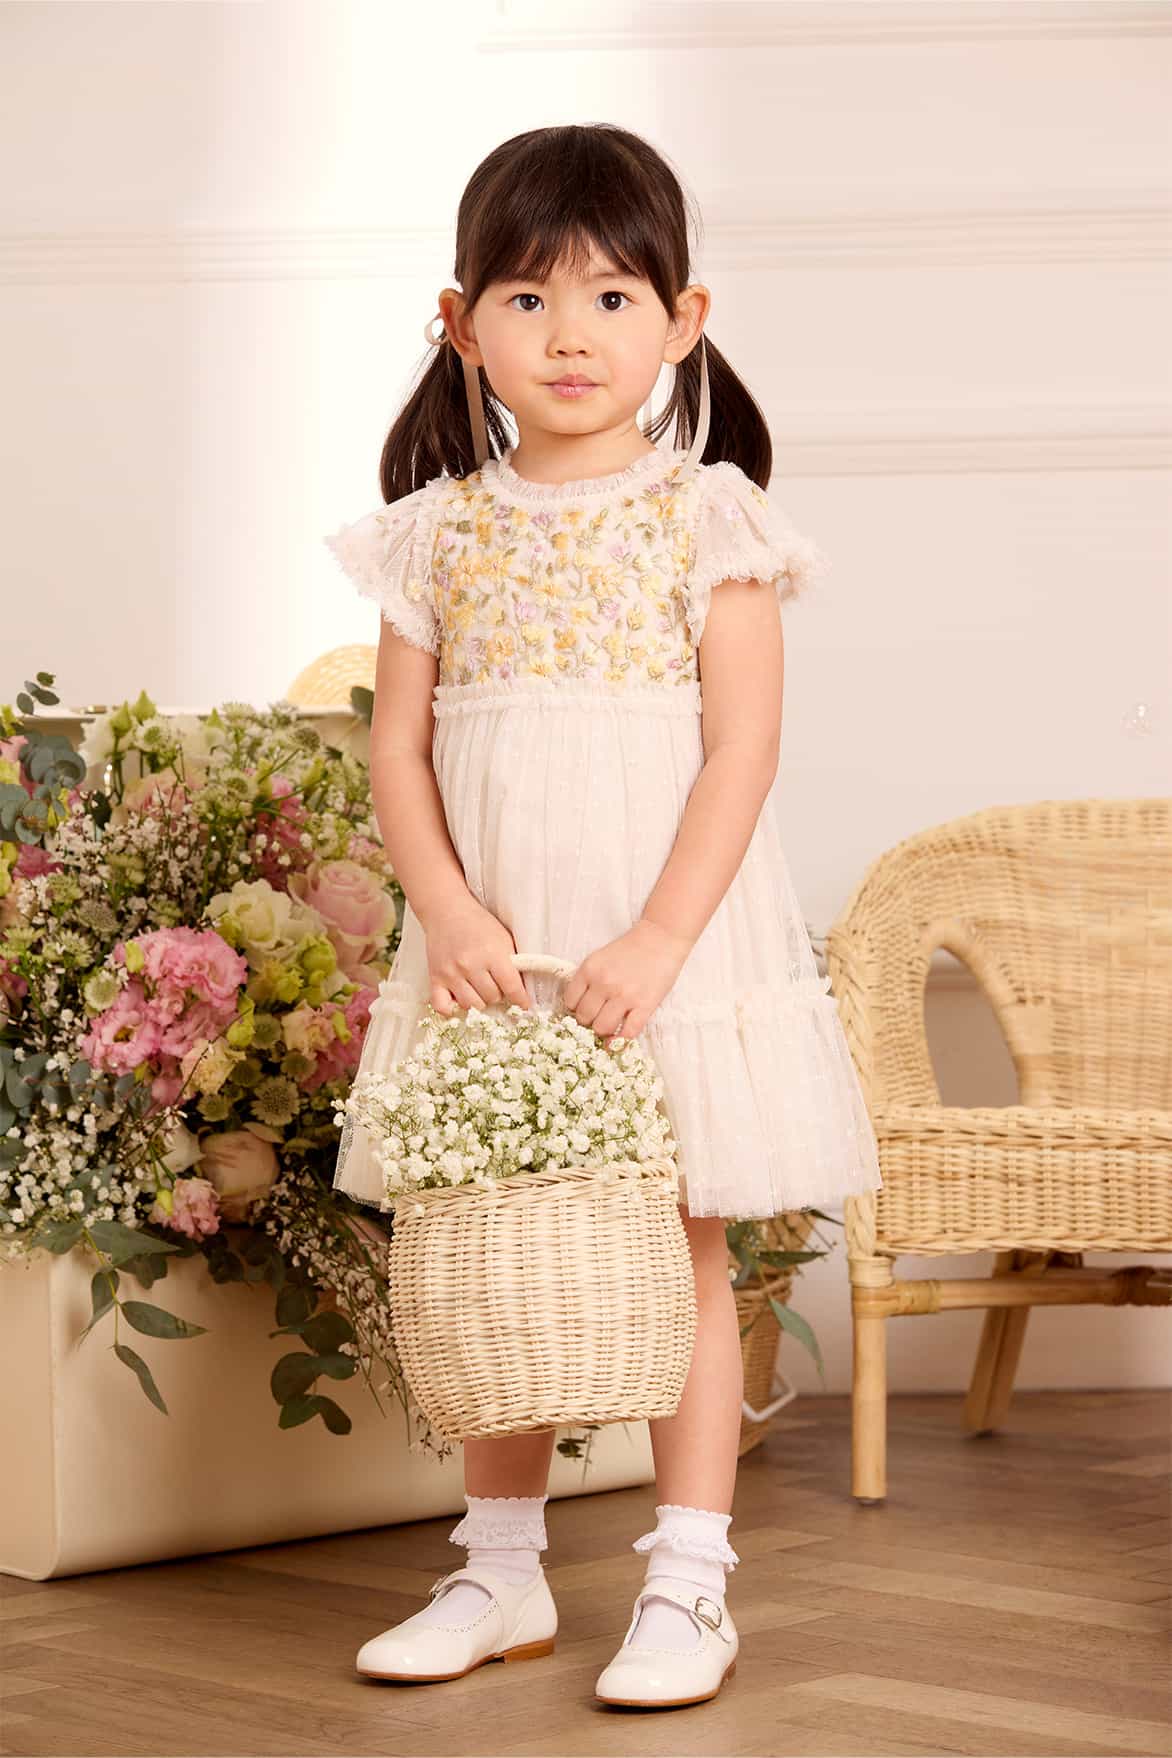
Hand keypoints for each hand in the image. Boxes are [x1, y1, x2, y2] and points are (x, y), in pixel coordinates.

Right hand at [424, 896, 532, 1015]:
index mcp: (492, 954)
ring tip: (480, 990)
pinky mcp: (435, 978)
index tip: (524, 1004)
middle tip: (496, 985)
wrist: (447, 911)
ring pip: (471, 1005)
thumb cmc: (477, 923)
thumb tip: (522, 988)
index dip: (521, 999)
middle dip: (498, 994)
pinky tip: (459, 1000)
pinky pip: (442, 1006)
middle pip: (492, 998)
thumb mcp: (503, 938)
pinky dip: (452, 1009)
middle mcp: (470, 965)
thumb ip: (513, 962)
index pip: (512, 987)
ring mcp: (451, 973)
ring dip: (480, 1001)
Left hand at [561, 919, 692, 1046]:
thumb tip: (578, 1007)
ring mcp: (624, 996)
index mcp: (589, 970)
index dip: (575, 1009)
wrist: (660, 939)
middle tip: (596, 1019)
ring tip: (608, 1025)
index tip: (582, 1010)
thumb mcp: (599, 957)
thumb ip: (587, 979)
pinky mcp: (644, 1005)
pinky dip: (620, 1041)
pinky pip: (627, 1033)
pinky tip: (617, 1041)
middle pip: (584, 1017)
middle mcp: (604, 983)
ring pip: (602, 1028)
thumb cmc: (630, 949)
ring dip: (603, 1031)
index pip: (570, 1001)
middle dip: (588, 1022)